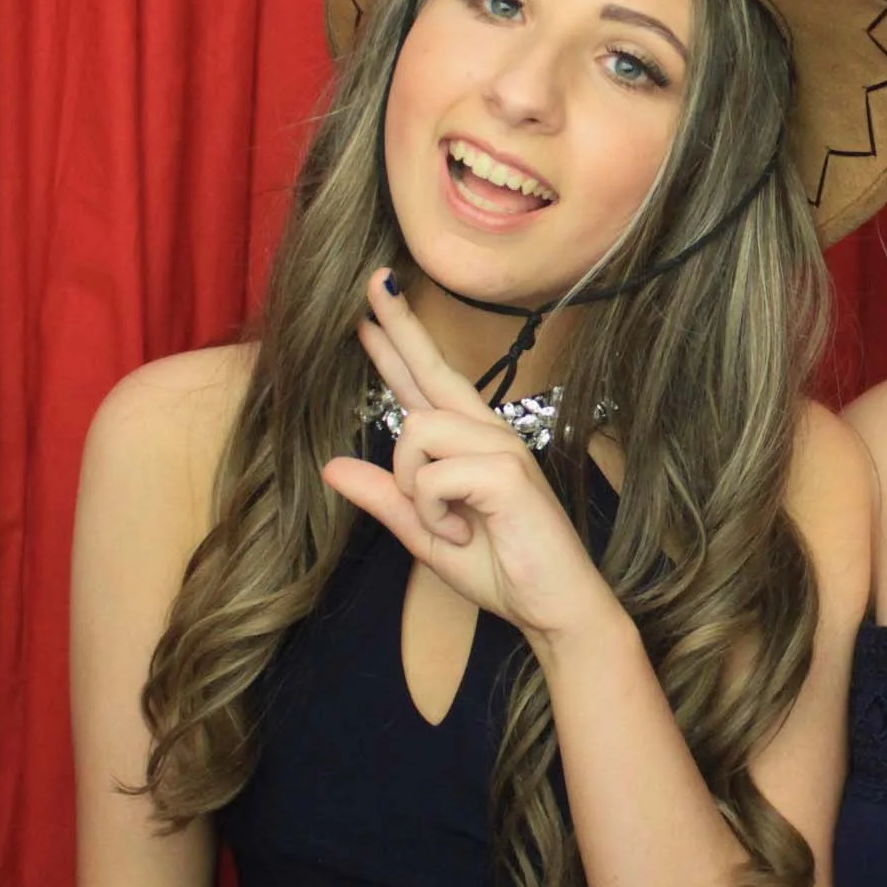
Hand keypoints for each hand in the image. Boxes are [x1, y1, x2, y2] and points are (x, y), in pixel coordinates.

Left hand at [321, 270, 617, 644]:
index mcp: (471, 445)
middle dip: (400, 329)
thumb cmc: (503, 569)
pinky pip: (434, 475)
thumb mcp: (427, 536)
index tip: (373, 309)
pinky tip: (463, 533)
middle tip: (373, 281)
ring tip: (445, 524)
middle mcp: (489, 433)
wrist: (554, 606)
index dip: (399, 346)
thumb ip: (386, 500)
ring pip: (416, 432)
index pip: (426, 385)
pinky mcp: (506, 472)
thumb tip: (331, 465)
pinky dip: (434, 512)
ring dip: (413, 486)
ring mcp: (501, 448)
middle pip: (434, 370)